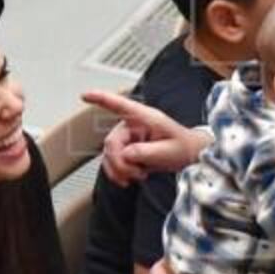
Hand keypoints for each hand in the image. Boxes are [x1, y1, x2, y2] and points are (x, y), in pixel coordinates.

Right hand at [82, 90, 208, 186]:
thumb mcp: (168, 150)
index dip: (101, 99)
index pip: (120, 105)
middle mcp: (133, 126)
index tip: (86, 96)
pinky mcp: (127, 150)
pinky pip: (113, 162)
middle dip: (119, 162)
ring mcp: (129, 138)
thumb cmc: (183, 147)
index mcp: (145, 118)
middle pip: (111, 142)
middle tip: (135, 173)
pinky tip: (130, 178)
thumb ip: (146, 152)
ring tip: (138, 175)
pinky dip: (119, 173)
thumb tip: (126, 154)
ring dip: (120, 170)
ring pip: (110, 154)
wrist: (189, 156)